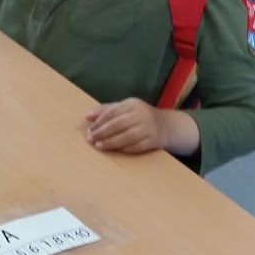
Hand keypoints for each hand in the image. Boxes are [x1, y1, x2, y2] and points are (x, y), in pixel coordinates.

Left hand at [84, 98, 198, 155]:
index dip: (99, 122)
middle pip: (118, 124)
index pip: (112, 112)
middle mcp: (142, 114)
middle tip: (91, 139)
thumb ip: (106, 110)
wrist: (166, 126)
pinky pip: (136, 146)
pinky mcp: (154, 140)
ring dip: (110, 142)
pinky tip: (115, 150)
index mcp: (133, 104)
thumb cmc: (139, 116)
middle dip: (102, 133)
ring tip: (99, 146)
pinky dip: (124, 149)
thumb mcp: (125, 108)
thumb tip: (87, 116)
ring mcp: (149, 128)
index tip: (89, 130)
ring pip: (126, 137)